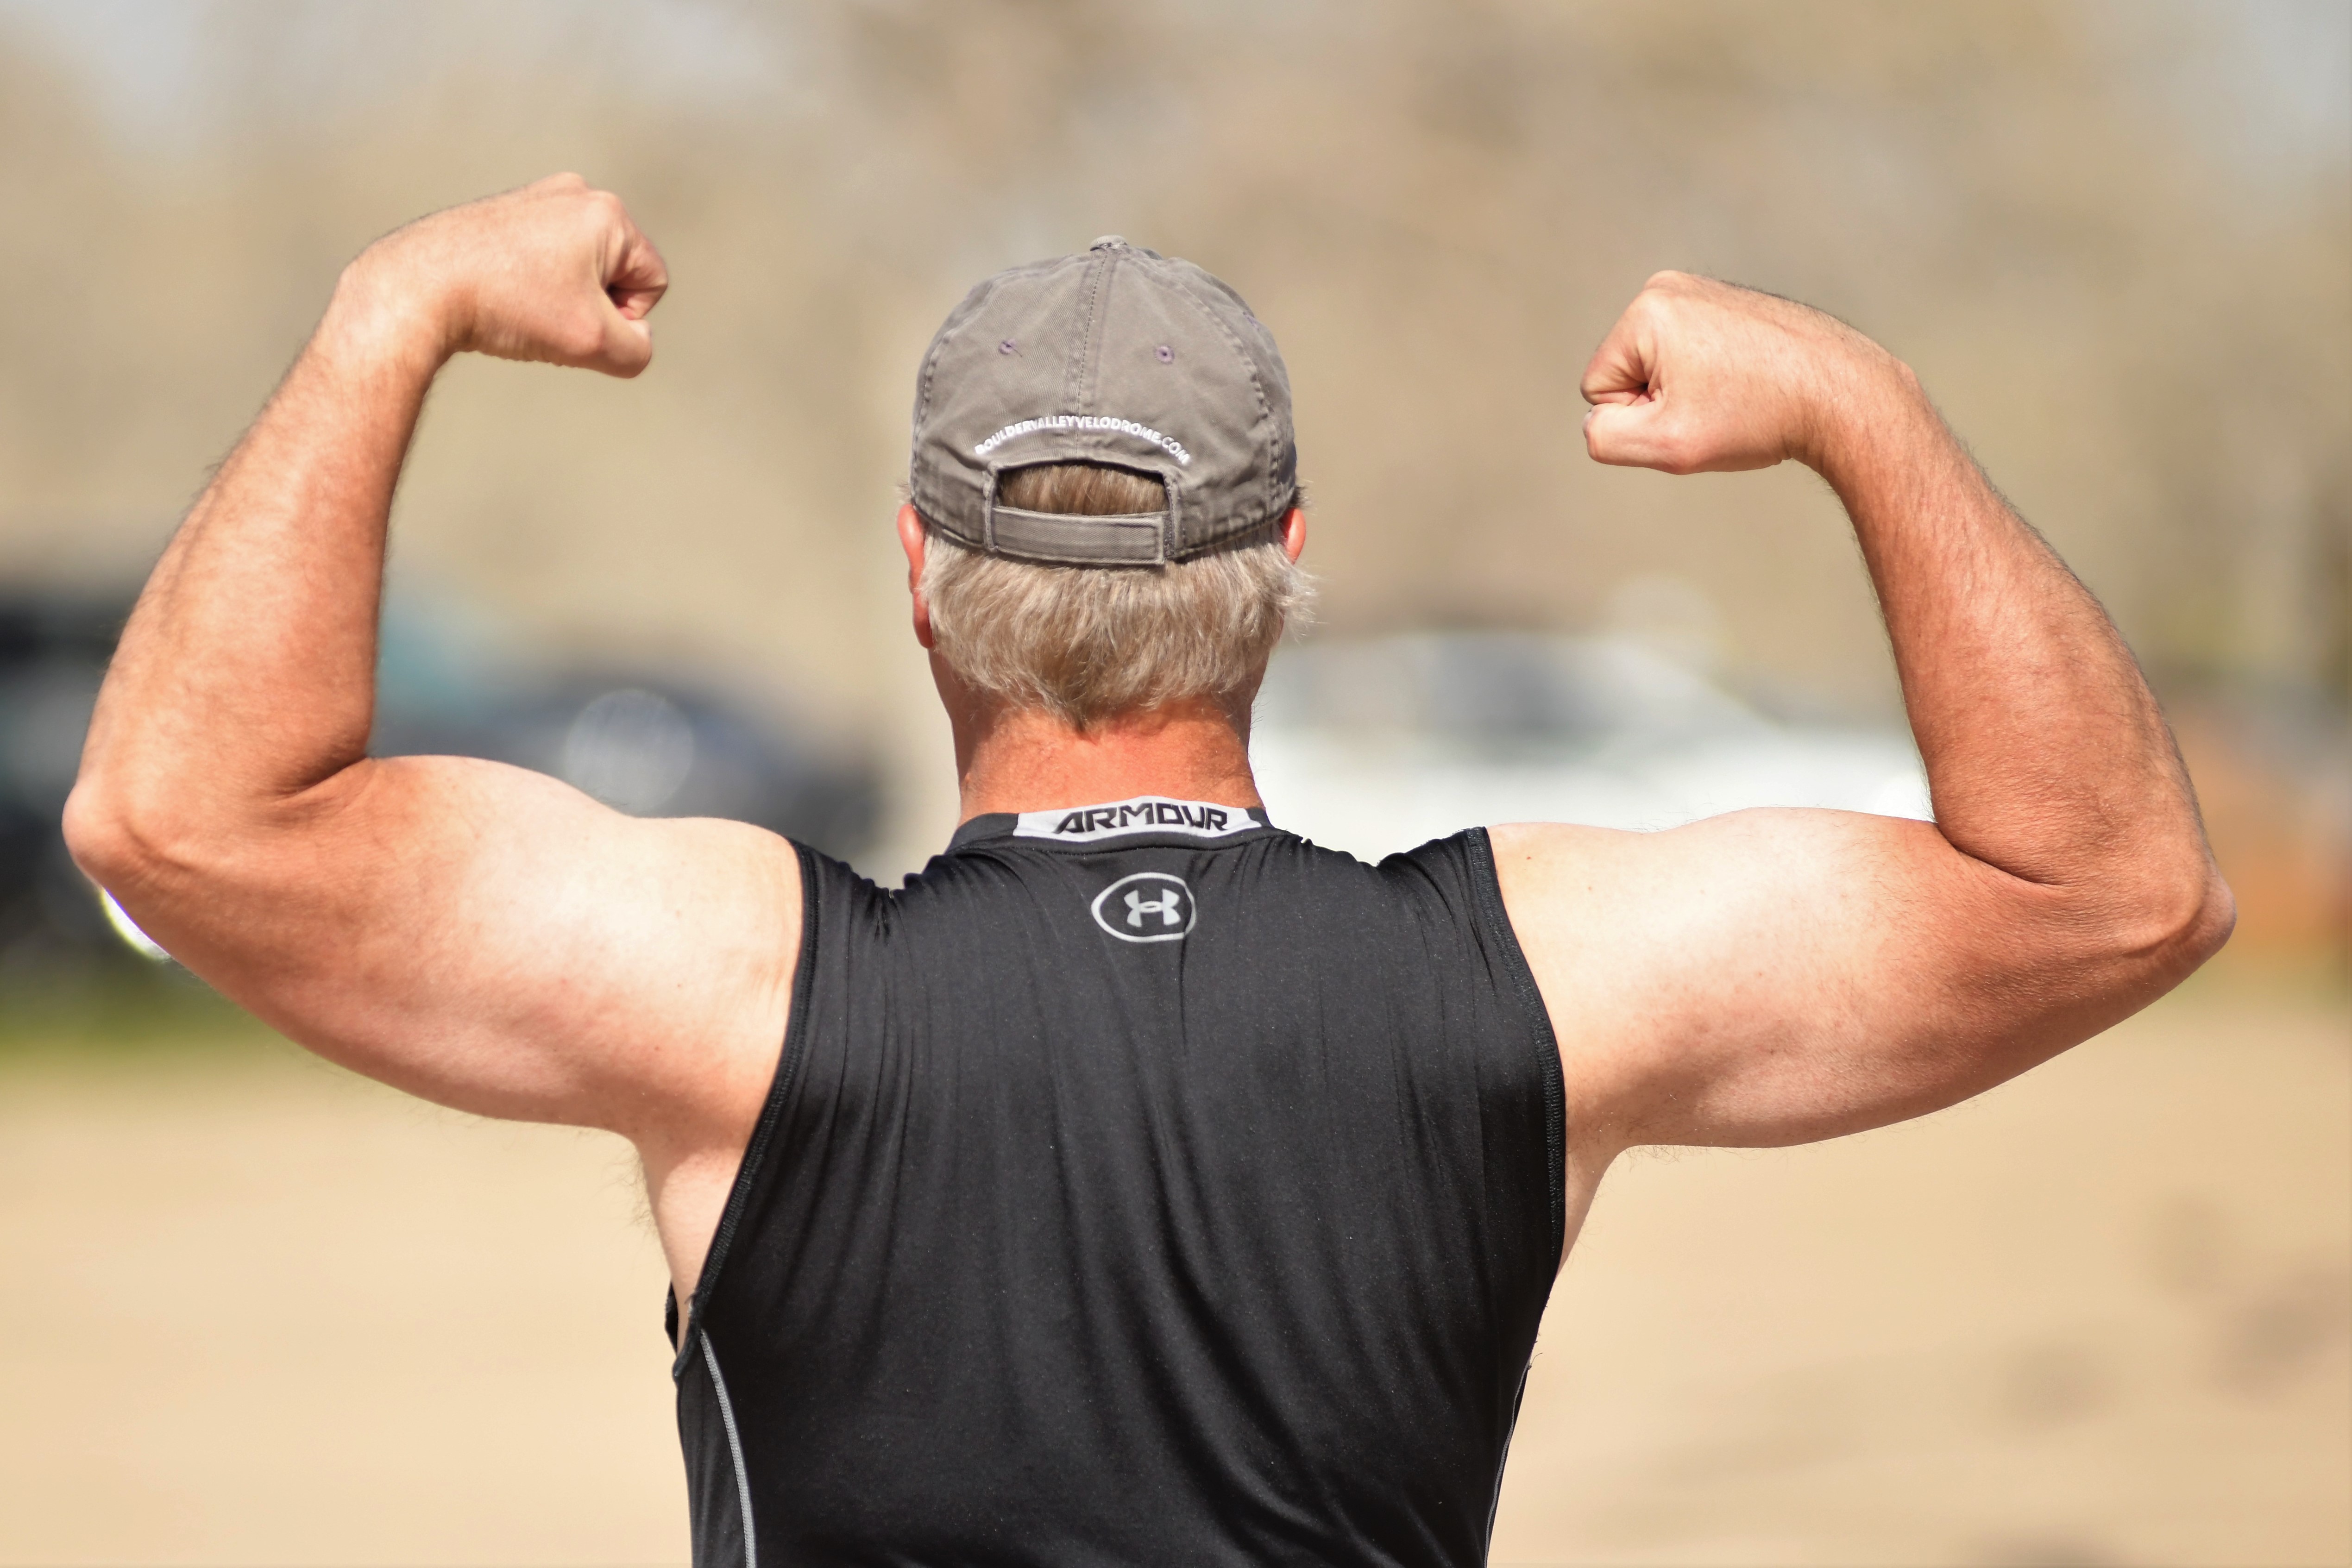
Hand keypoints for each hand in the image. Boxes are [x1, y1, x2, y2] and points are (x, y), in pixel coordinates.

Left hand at [332, 173, 668, 377]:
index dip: (625, 320)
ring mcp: (535, 199)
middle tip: (546, 319)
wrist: (418, 288)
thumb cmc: (509, 308)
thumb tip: (633, 338)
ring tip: (520, 309)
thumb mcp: (595, 345)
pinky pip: (543, 263)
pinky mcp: (503, 213)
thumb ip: (637, 350)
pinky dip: (531, 289)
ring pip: (578, 271)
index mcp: (607, 213)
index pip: (652, 284)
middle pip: (615, 274)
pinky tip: (500, 299)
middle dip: (591, 308)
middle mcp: (575, 193)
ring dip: (561, 302)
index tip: (576, 325)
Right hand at [1579, 272, 1910, 475]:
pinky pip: (1693, 357)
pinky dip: (1716, 379)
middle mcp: (1670, 287)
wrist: (1846, 394)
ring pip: (1661, 368)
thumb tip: (1599, 418)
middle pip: (1628, 373)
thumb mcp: (1666, 445)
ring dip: (1690, 394)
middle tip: (1720, 409)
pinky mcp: (1730, 304)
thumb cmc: (1758, 418)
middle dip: (1663, 403)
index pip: (1598, 389)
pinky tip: (1753, 384)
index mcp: (1648, 309)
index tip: (1696, 416)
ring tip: (1740, 397)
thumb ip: (1605, 437)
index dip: (1640, 420)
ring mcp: (1703, 291)